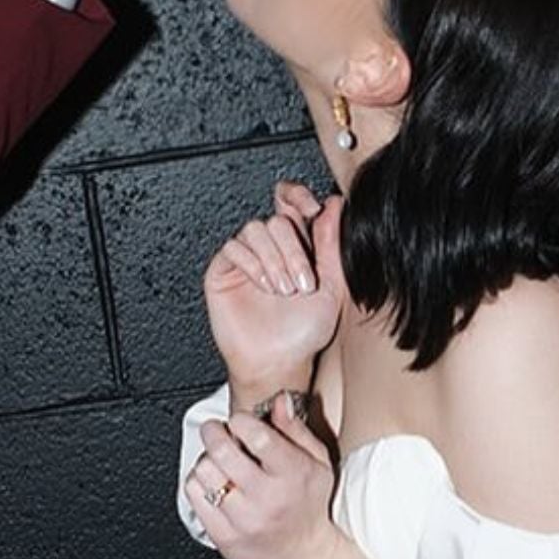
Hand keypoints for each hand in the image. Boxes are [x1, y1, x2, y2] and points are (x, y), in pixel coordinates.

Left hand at [183, 402, 341, 558]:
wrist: (302, 558)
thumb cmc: (309, 506)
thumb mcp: (318, 464)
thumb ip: (296, 430)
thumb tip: (280, 401)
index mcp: (293, 475)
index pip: (257, 436)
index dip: (240, 421)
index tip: (240, 422)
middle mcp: (268, 498)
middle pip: (222, 451)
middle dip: (214, 432)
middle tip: (216, 431)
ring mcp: (244, 519)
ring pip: (204, 471)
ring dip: (206, 459)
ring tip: (219, 462)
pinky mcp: (224, 536)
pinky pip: (194, 496)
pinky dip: (198, 483)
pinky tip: (214, 483)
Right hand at [203, 185, 342, 399]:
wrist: (279, 361)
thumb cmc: (305, 332)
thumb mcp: (332, 287)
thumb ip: (331, 246)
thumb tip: (334, 204)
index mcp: (297, 245)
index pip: (292, 204)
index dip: (299, 197)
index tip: (313, 209)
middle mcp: (270, 248)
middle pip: (277, 220)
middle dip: (293, 250)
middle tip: (303, 282)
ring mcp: (246, 258)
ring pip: (255, 229)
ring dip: (274, 259)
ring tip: (284, 290)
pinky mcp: (224, 270)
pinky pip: (233, 248)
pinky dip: (253, 264)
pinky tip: (264, 287)